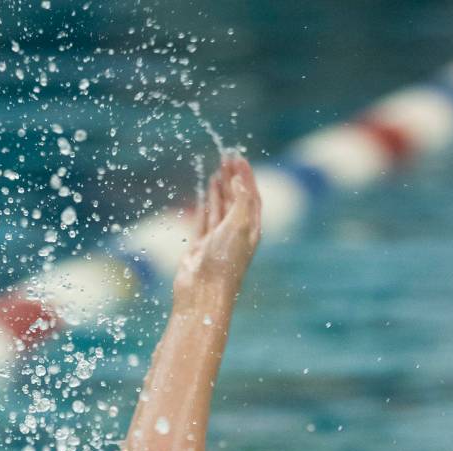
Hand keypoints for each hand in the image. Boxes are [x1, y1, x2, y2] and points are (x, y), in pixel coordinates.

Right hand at [174, 154, 261, 306]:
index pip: (252, 197)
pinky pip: (205, 220)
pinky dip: (206, 205)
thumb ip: (242, 200)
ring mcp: (218, 241)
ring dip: (220, 189)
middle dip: (233, 179)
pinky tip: (205, 193)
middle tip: (226, 158)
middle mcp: (236, 235)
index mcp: (251, 231)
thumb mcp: (240, 225)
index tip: (238, 157)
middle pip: (237, 200)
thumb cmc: (225, 261)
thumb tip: (239, 178)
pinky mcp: (201, 246)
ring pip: (221, 209)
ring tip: (217, 170)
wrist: (203, 291)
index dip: (246, 177)